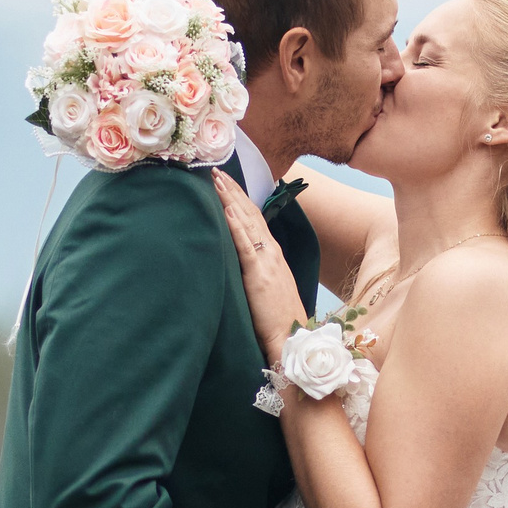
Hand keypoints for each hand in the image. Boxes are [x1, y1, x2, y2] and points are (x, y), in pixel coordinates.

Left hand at [213, 170, 307, 358]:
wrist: (292, 336)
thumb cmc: (279, 317)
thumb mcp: (267, 286)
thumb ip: (256, 269)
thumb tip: (240, 260)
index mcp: (273, 253)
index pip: (254, 218)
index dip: (239, 198)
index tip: (225, 182)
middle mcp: (272, 251)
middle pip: (249, 213)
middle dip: (232, 191)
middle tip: (215, 170)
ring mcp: (267, 261)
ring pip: (247, 223)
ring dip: (231, 200)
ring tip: (217, 181)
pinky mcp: (259, 274)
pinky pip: (246, 246)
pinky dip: (237, 227)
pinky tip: (228, 211)